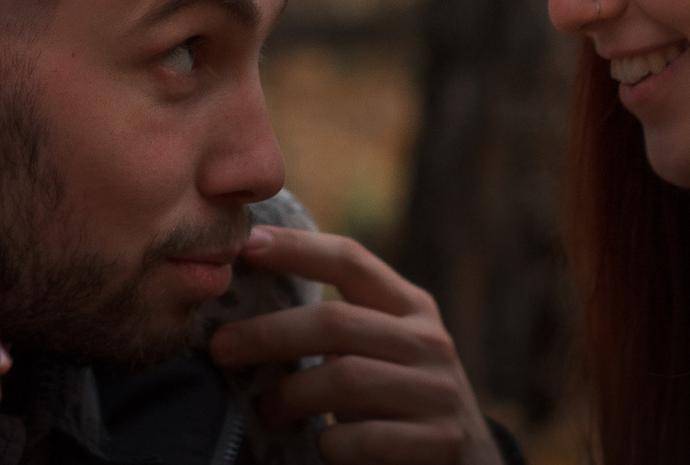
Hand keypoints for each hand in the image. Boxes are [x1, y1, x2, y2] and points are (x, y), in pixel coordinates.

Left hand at [208, 224, 499, 464]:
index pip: (350, 260)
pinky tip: (320, 446)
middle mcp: (429, 340)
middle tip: (221, 348)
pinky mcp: (441, 442)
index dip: (296, 248)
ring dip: (293, 394)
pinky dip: (333, 443)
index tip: (246, 245)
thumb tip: (248, 306)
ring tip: (266, 409)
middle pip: (336, 322)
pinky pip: (368, 439)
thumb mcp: (381, 352)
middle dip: (269, 333)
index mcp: (410, 306)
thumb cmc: (399, 402)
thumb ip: (339, 327)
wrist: (468, 464)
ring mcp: (439, 392)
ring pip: (347, 379)